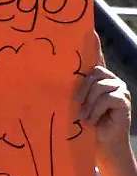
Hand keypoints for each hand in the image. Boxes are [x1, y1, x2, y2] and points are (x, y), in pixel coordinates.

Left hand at [77, 37, 131, 153]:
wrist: (101, 144)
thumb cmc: (85, 125)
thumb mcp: (76, 106)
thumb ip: (72, 92)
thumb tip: (52, 81)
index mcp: (98, 80)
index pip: (96, 59)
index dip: (94, 46)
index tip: (90, 31)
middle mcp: (111, 80)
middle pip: (94, 73)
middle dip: (82, 90)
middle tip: (76, 106)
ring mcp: (120, 89)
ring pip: (99, 86)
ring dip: (88, 104)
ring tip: (84, 117)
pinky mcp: (124, 100)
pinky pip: (107, 98)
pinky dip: (96, 111)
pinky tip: (93, 121)